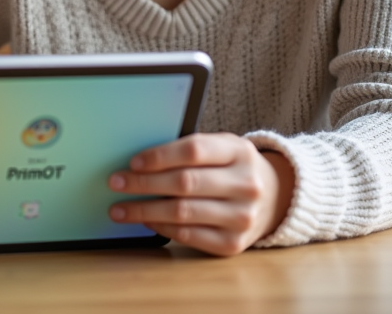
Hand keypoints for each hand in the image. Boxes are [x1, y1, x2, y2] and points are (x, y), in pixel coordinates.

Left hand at [106, 133, 294, 255]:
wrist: (275, 197)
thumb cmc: (233, 167)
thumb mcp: (222, 147)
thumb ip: (190, 149)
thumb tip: (139, 161)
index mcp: (239, 152)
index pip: (193, 150)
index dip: (160, 156)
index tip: (133, 162)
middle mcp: (245, 185)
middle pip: (184, 183)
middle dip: (143, 184)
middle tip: (116, 183)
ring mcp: (242, 217)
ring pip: (182, 213)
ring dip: (144, 211)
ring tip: (120, 209)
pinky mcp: (234, 243)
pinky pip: (189, 235)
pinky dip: (162, 228)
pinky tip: (146, 222)